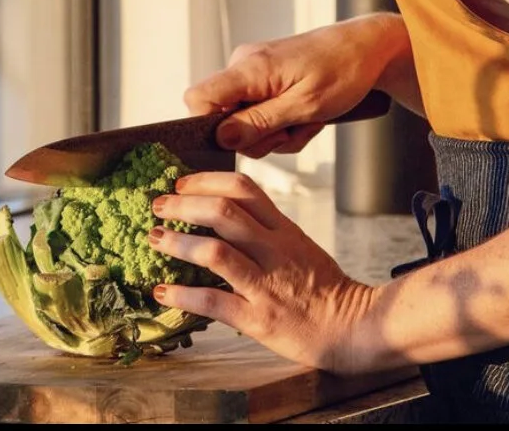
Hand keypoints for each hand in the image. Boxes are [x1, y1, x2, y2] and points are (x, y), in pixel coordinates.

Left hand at [148, 171, 379, 372]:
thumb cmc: (323, 286)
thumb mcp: (298, 243)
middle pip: (223, 212)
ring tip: (155, 240)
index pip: (244, 188)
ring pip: (215, 252)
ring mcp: (265, 284)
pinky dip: (183, 295)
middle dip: (184, 205)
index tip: (181, 184)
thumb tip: (221, 212)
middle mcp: (273, 250)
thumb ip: (265, 228)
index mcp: (283, 229)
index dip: (207, 181)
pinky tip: (162, 291)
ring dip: (178, 243)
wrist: (354, 328)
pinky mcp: (258, 319)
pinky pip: (214, 302)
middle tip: (158, 206)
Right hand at [184, 13, 408, 157]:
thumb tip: (220, 138)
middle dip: (261, 137)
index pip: (198, 98)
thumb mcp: (304, 106)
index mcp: (249, 67)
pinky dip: (284, 124)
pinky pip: (262, 114)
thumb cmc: (342, 71)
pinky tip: (308, 116)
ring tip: (308, 120)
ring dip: (279, 133)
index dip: (210, 127)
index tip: (245, 139)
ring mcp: (255, 73)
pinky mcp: (266, 80)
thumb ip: (259, 123)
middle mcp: (244, 66)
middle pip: (225, 120)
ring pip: (247, 123)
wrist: (367, 48)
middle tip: (296, 128)